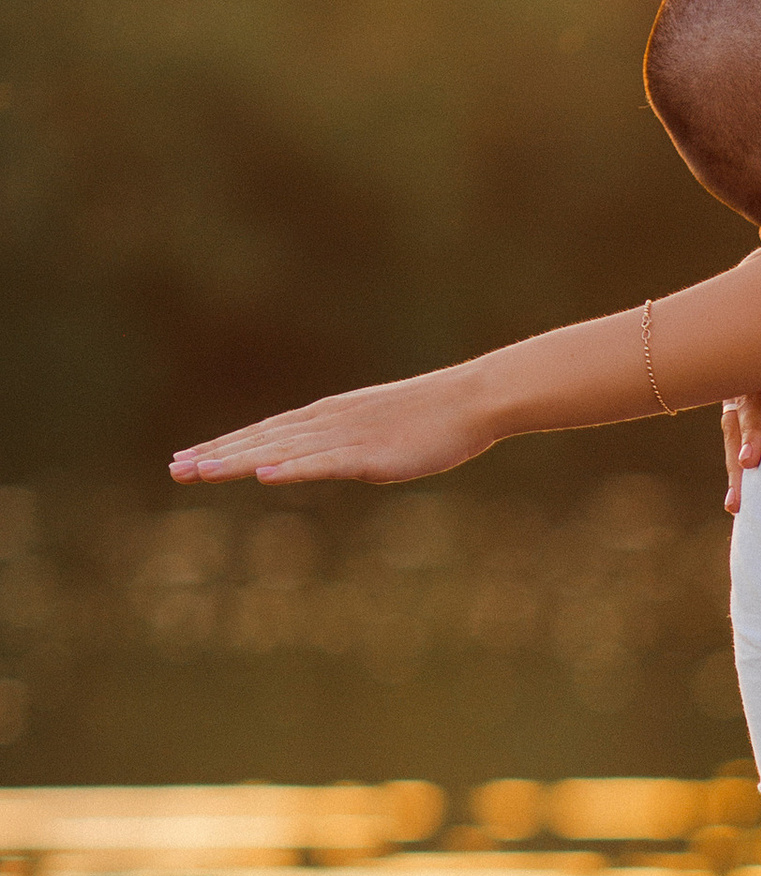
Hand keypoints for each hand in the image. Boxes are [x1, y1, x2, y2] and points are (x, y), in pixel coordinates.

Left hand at [170, 362, 493, 487]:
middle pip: (261, 441)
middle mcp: (326, 423)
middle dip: (215, 455)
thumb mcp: (380, 429)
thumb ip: (349, 441)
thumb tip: (330, 454)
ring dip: (237, 461)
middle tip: (174, 469)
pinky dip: (292, 468)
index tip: (186, 459)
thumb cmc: (433, 417)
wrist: (471, 399)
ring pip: (281, 451)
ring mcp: (346, 437)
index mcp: (327, 418)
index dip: (223, 447)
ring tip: (199, 471)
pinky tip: (264, 475)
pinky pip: (324, 463)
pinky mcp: (370, 454)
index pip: (263, 434)